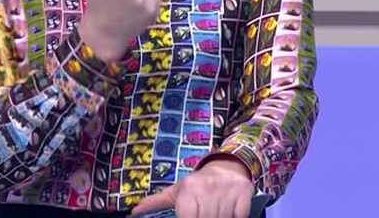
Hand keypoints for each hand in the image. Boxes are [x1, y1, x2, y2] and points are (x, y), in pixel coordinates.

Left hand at [132, 158, 254, 217]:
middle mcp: (206, 187)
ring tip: (216, 213)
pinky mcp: (243, 191)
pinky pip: (240, 216)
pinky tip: (230, 211)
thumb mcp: (177, 192)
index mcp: (188, 189)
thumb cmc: (197, 185)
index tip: (192, 217)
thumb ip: (156, 202)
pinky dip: (236, 217)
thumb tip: (135, 211)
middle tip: (204, 214)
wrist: (226, 166)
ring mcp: (226, 189)